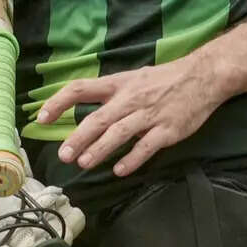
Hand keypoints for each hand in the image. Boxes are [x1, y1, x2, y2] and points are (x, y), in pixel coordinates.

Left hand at [41, 56, 225, 176]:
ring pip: (120, 133)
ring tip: (84, 163)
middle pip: (99, 118)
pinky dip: (132, 159)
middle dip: (79, 137)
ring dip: (100, 149)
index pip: (81, 89)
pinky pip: (147, 146)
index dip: (59, 102)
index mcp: (119, 84)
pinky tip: (120, 170)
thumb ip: (112, 95)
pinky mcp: (168, 130)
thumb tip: (85, 112)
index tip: (42, 117)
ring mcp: (150, 115)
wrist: (205, 76)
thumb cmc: (166, 79)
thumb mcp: (135, 78)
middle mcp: (131, 99)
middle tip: (64, 155)